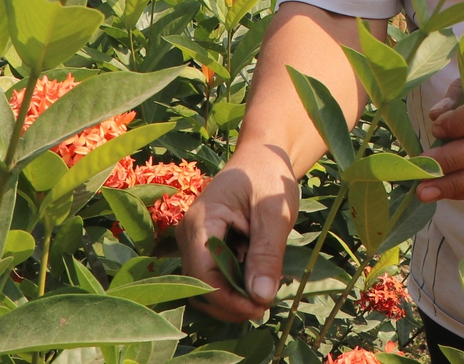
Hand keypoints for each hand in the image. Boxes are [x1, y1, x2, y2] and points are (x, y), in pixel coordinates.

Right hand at [177, 144, 299, 321]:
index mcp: (200, 221)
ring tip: (264, 293)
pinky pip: (212, 276)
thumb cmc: (267, 175)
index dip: (228, 299)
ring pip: (204, 286)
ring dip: (232, 298)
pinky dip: (234, 286)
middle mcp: (188, 234)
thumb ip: (266, 253)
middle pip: (199, 287)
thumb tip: (260, 297)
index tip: (260, 307)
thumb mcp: (274, 212)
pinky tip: (257, 280)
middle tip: (266, 305)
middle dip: (230, 304)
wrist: (262, 155)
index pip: (201, 276)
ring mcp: (193, 242)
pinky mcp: (204, 247)